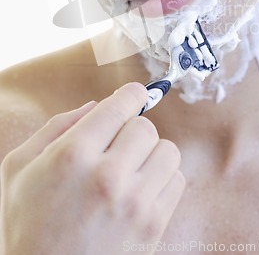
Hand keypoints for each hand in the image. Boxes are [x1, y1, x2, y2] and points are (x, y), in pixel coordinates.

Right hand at [0, 83, 184, 254]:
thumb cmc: (28, 225)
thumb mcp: (20, 168)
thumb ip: (56, 127)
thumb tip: (94, 105)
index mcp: (73, 155)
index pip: (121, 106)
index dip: (132, 95)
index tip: (135, 96)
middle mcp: (107, 175)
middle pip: (146, 126)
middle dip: (132, 130)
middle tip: (117, 146)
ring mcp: (134, 202)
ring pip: (167, 150)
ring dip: (150, 153)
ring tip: (131, 168)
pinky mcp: (152, 226)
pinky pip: (176, 181)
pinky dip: (162, 179)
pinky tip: (140, 189)